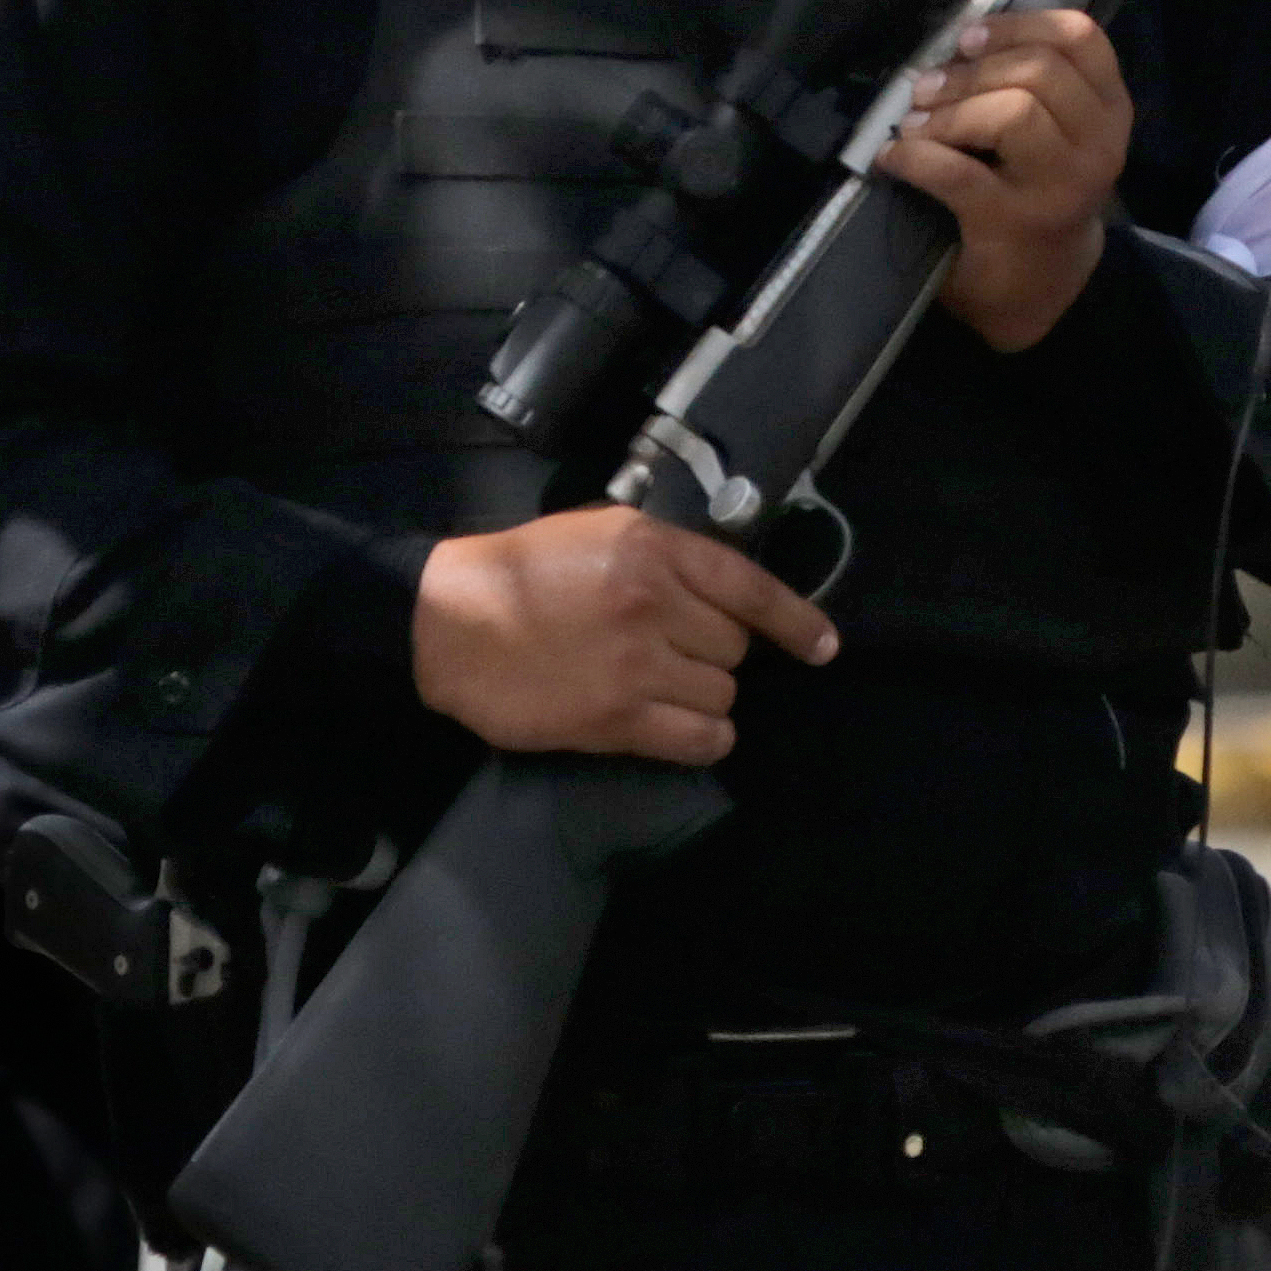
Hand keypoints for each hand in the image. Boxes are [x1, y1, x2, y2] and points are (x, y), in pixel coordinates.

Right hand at [412, 507, 837, 765]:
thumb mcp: (598, 531)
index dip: (797, 622)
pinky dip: (701, 739)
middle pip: (735, 648)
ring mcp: (638, 664)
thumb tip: (723, 590)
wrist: (447, 622)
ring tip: (657, 687)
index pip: (750, 587)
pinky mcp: (617, 719)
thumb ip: (663, 554)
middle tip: (668, 650)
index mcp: (653, 548)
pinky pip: (699, 740)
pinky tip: (677, 728)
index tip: (823, 648)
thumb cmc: (520, 571)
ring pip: (722, 695)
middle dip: (713, 653)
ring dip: (702, 696)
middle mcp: (655, 603)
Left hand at [873, 7, 1130, 353]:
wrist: (1040, 283)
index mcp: (1109, 112)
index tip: (969, 37)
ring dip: (949, 110)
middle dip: (972, 71)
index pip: (1081, 39)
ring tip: (915, 121)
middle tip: (928, 86)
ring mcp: (1060, 187)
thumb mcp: (1059, 132)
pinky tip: (894, 159)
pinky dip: (914, 157)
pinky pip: (957, 171)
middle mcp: (1098, 146)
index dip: (1019, 25)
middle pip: (1040, 71)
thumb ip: (1033, 82)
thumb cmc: (1038, 192)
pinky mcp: (1013, 222)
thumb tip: (958, 40)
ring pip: (1013, 112)